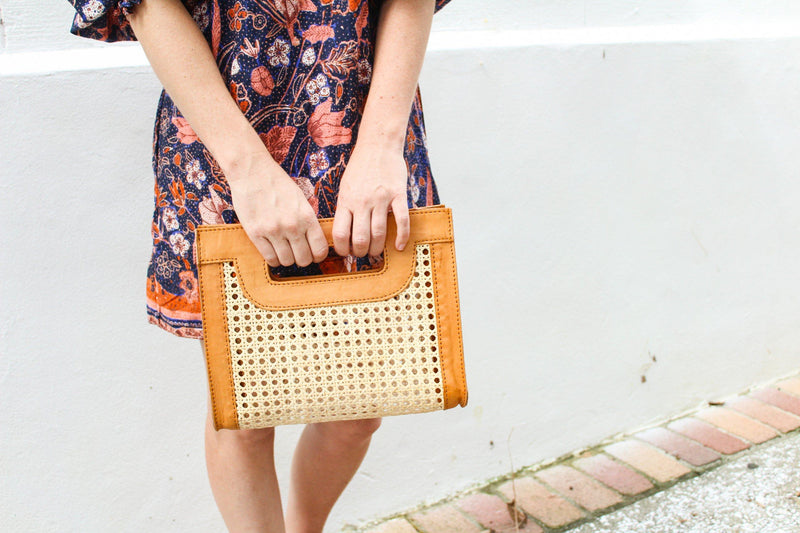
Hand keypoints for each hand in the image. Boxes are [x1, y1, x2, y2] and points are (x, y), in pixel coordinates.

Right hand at [225, 152, 328, 267]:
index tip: (314, 255)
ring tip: (284, 250)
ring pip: (287, 261)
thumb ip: (308, 221)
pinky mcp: (255, 233)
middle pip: (304, 259)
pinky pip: (269, 258)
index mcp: (307, 216)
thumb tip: (315, 243)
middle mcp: (292, 226)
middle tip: (298, 253)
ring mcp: (273, 231)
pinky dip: (273, 258)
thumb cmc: (278, 184)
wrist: (252, 171)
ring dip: (287, 259)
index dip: (318, 256)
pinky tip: (273, 250)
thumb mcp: (301, 200)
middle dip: (303, 259)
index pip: (320, 249)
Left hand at [332, 143, 410, 258]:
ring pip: (379, 233)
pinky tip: (399, 245)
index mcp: (346, 200)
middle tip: (363, 253)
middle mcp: (362, 201)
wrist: (378, 145)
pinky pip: (402, 220)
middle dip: (361, 252)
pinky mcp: (398, 194)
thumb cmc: (360, 167)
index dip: (343, 248)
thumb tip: (343, 232)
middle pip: (360, 238)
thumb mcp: (344, 187)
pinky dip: (401, 236)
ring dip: (377, 248)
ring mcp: (381, 198)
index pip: (340, 233)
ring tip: (376, 252)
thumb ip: (345, 208)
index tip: (347, 252)